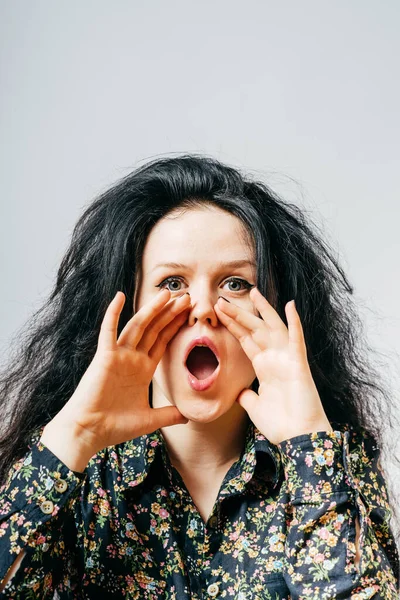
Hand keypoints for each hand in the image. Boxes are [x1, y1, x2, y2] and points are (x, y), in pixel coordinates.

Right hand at [44, 289, 190, 458]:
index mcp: (143, 369)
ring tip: (168, 293)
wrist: (89, 432)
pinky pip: (109, 331)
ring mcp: (118, 355)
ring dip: (152, 309)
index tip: (188, 313)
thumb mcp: (149, 419)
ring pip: (138, 326)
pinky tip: (120, 296)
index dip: (175, 327)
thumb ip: (169, 414)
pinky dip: (113, 313)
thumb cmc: (115, 427)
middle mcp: (132, 358)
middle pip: (155, 330)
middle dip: (170, 313)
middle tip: (186, 297)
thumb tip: (188, 416)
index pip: (163, 342)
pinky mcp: (104, 356)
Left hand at [214, 287, 331, 444]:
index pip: (245, 340)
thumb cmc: (280, 424)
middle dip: (238, 315)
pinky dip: (294, 322)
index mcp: (264, 367)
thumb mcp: (254, 407)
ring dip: (262, 310)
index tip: (219, 312)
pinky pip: (296, 338)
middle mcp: (274, 359)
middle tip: (221, 299)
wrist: (298, 438)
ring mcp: (287, 359)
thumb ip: (246, 396)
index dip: (233, 325)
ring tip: (252, 291)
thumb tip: (240, 392)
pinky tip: (290, 305)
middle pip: (254, 330)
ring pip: (272, 328)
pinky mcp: (298, 364)